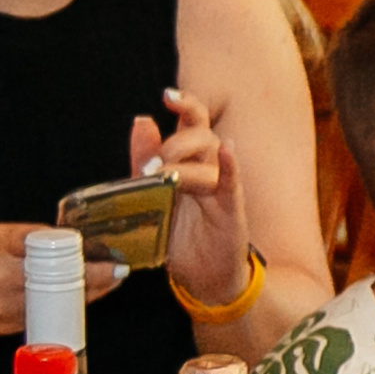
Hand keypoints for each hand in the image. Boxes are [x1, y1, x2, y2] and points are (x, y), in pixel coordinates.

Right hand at [0, 222, 115, 333]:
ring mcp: (6, 311)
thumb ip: (32, 238)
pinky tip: (76, 296)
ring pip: (58, 307)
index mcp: (1, 255)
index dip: (90, 266)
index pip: (56, 259)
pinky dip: (64, 308)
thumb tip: (71, 240)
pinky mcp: (7, 328)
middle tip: (117, 273)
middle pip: (62, 288)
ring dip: (85, 296)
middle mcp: (3, 284)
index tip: (114, 264)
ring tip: (105, 283)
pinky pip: (45, 318)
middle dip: (96, 283)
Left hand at [133, 90, 250, 310]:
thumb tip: (142, 120)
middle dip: (174, 141)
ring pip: (211, 155)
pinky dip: (231, 165)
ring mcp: (222, 188)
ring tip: (163, 172)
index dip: (185, 104)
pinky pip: (232, 183)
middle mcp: (209, 168)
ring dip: (185, 157)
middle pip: (202, 134)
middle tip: (150, 164)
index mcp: (191, 161)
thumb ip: (146, 159)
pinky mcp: (231, 211)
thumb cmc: (181, 236)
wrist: (202, 278)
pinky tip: (229, 151)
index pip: (193, 122)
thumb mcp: (153, 194)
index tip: (168, 95)